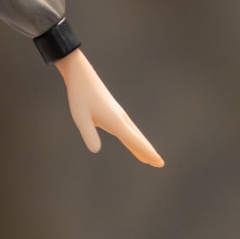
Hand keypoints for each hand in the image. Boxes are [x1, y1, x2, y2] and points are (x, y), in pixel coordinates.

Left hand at [55, 50, 163, 165]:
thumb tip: (96, 150)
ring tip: (148, 159)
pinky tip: (130, 141)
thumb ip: (88, 133)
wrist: (81, 74)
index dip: (147, 153)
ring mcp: (119, 114)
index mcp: (116, 121)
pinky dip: (132, 138)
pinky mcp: (113, 111)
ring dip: (142, 146)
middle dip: (148, 152)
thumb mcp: (80, 117)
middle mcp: (121, 118)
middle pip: (138, 139)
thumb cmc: (79, 95)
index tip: (160, 163)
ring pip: (134, 134)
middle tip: (160, 164)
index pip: (135, 141)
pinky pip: (127, 129)